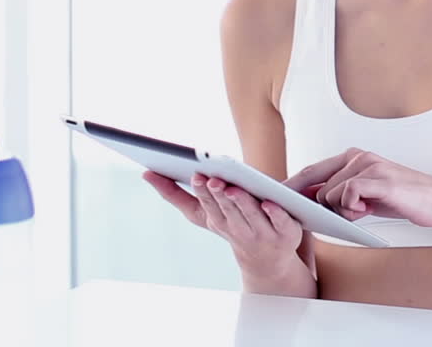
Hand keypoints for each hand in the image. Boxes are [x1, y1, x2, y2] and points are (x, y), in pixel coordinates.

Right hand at [142, 171, 302, 273]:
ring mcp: (262, 233)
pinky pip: (280, 221)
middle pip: (227, 209)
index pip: (208, 205)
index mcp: (218, 221)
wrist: (267, 259)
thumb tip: (146, 173)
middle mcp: (238, 229)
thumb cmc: (232, 225)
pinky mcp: (286, 233)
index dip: (203, 192)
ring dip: (241, 202)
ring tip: (234, 187)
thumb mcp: (203, 213)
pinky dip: (274, 212)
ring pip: (250, 215)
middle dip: (219, 194)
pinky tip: (268, 201)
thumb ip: (175, 194)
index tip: (197, 176)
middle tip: (212, 178)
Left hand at [283, 148, 431, 228]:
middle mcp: (358, 157)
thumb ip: (342, 196)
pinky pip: (347, 195)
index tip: (277, 196)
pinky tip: (368, 210)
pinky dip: (353, 208)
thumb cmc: (403, 199)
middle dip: (316, 202)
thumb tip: (314, 204)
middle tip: (323, 212)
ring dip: (342, 210)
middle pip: (316, 182)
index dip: (293, 184)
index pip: (313, 170)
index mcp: (354, 157)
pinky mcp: (377, 179)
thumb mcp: (367, 197)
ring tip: (365, 210)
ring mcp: (368, 166)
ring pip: (330, 193)